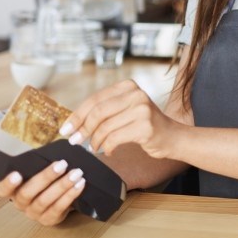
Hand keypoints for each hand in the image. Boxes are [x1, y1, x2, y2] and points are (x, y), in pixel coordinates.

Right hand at [0, 160, 84, 225]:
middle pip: (27, 192)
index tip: (17, 173)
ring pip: (44, 200)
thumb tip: (53, 146)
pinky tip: (79, 184)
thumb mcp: (41, 168)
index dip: (8, 183)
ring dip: (62, 185)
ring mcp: (34, 213)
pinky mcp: (49, 219)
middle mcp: (21, 203)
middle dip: (45, 177)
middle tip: (62, 164)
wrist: (60, 196)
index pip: (3, 190)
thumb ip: (40, 161)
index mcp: (14, 189)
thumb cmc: (47, 178)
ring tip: (76, 173)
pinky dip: (70, 195)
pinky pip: (58, 208)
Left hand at [60, 79, 176, 158]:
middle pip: (98, 112)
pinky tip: (109, 150)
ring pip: (105, 127)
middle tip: (75, 141)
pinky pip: (114, 139)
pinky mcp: (145, 126)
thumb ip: (105, 110)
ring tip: (95, 147)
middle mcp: (136, 94)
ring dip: (95, 141)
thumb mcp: (126, 109)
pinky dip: (107, 148)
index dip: (77, 115)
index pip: (95, 99)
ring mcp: (142, 109)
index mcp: (128, 86)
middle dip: (83, 129)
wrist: (172, 136)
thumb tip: (73, 122)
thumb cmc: (144, 125)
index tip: (65, 129)